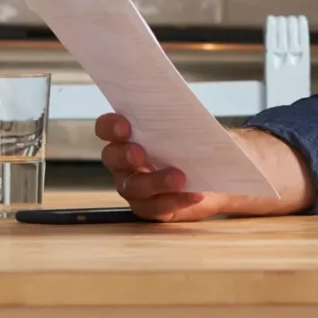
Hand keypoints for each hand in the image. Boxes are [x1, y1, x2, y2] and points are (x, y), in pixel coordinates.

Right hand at [97, 113, 236, 221]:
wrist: (211, 176)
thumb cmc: (195, 145)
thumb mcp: (189, 126)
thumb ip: (179, 118)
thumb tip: (182, 110)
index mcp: (127, 136)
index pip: (105, 128)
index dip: (110, 126)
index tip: (125, 126)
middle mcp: (123, 162)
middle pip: (112, 158)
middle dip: (124, 155)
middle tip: (140, 154)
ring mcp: (133, 187)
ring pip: (133, 186)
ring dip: (154, 181)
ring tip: (178, 178)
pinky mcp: (150, 207)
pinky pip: (156, 207)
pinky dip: (175, 200)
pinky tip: (194, 194)